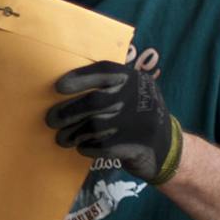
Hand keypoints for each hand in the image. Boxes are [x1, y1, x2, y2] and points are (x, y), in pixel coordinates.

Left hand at [47, 60, 183, 184]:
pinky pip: (101, 145)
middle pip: (94, 101)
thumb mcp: (132, 96)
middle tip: (51, 120)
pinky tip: (81, 147)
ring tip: (62, 138)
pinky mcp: (135, 146)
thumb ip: (109, 88)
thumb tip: (64, 90)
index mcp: (135, 79)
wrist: (168, 149)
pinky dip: (86, 147)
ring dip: (73, 133)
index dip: (80, 77)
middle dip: (68, 111)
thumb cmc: (138, 118)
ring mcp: (138, 122)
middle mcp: (138, 97)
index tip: (59, 87)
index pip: (105, 70)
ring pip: (94, 125)